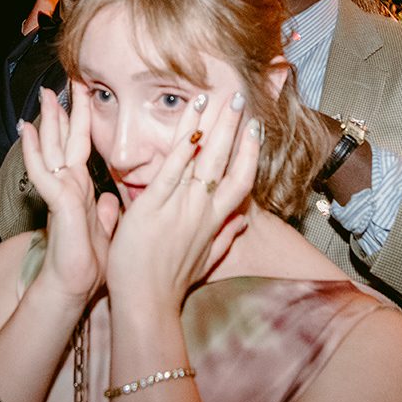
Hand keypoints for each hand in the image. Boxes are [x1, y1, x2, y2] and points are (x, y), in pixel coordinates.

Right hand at [19, 83, 112, 304]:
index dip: (81, 121)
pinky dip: (33, 150)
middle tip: (60, 84)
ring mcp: (60, 191)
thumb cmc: (89, 264)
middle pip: (65, 140)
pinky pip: (42, 170)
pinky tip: (27, 130)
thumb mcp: (105, 231)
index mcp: (82, 189)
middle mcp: (69, 185)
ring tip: (44, 95)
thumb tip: (111, 202)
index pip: (81, 147)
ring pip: (52, 148)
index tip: (84, 96)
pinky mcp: (56, 201)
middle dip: (63, 111)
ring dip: (47, 120)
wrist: (76, 285)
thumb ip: (105, 213)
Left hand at [104, 88, 258, 315]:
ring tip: (216, 97)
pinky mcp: (153, 206)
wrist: (147, 304)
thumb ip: (225, 239)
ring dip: (210, 125)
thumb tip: (243, 225)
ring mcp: (179, 206)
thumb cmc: (170, 286)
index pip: (241, 180)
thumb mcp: (206, 263)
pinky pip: (170, 168)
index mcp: (214, 222)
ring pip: (201, 158)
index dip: (249, 152)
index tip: (255, 129)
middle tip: (238, 97)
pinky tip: (189, 122)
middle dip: (232, 126)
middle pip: (224, 160)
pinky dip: (181, 144)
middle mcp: (201, 209)